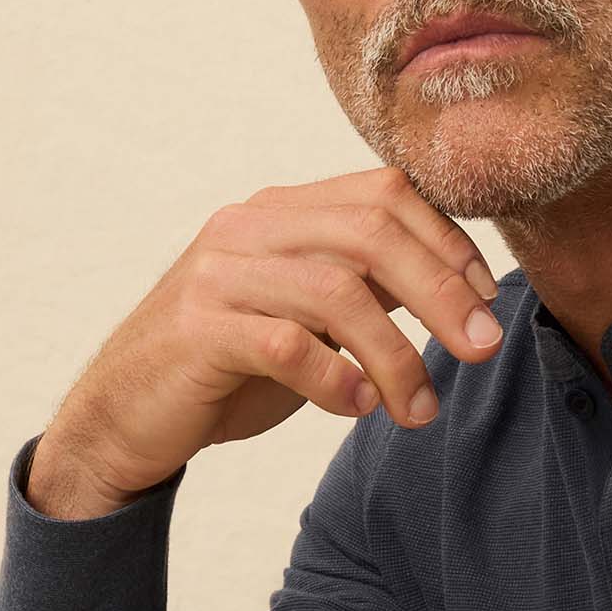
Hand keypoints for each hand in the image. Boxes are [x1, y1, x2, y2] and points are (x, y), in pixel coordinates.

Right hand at [26, 165, 506, 516]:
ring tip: (419, 410)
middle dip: (441, 292)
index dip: (447, 243)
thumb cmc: (228, 369)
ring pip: (335, 292)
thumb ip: (364, 289)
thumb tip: (455, 286)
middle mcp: (250, 226)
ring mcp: (219, 274)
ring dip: (395, 356)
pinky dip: (334, 379)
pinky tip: (357, 409)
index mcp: (282, 212)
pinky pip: (284, 345)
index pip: (383, 194)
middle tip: (482, 350)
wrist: (125, 416)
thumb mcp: (306, 318)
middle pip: (371, 233)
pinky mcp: (196, 330)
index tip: (487, 301)